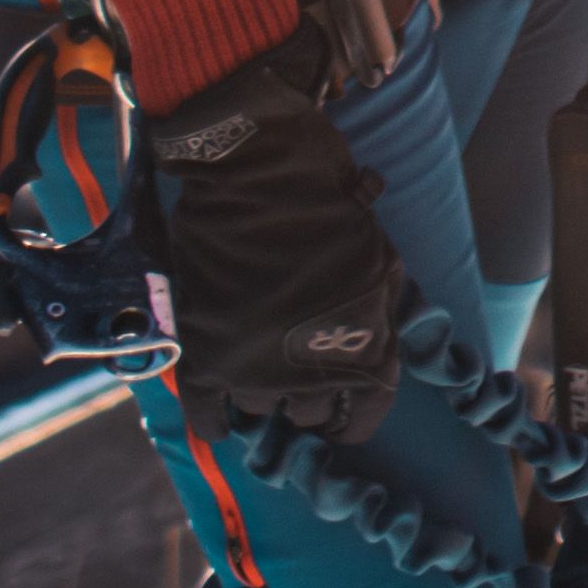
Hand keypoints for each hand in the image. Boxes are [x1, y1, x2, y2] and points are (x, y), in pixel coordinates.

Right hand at [141, 35, 404, 442]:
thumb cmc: (327, 205)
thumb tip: (374, 355)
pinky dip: (213, 419)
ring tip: (255, 361)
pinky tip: (219, 412)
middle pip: (306, 413)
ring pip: (260, 408)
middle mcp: (313, 374)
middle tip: (290, 363)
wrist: (257, 168)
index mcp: (366, 353)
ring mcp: (255, 369)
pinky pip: (207, 415)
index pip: (359, 417)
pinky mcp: (205, 353)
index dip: (347, 414)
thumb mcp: (380, 260)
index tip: (334, 404)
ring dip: (260, 389)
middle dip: (303, 391)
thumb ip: (382, 315)